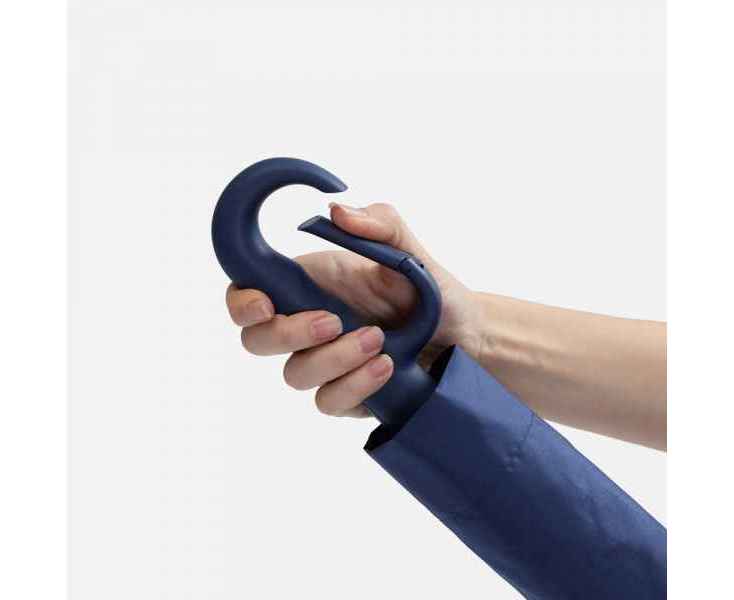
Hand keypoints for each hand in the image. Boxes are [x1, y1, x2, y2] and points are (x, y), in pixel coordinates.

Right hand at [225, 203, 480, 417]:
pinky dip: (355, 385)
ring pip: (294, 375)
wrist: (466, 336)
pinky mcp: (345, 394)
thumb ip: (379, 224)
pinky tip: (387, 367)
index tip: (264, 304)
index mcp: (310, 284)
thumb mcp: (410, 251)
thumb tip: (336, 211)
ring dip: (333, 358)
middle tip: (332, 321)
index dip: (241, 301)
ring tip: (379, 339)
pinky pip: (328, 401)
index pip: (248, 292)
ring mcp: (324, 362)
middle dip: (287, 333)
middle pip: (256, 340)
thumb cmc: (433, 290)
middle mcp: (308, 324)